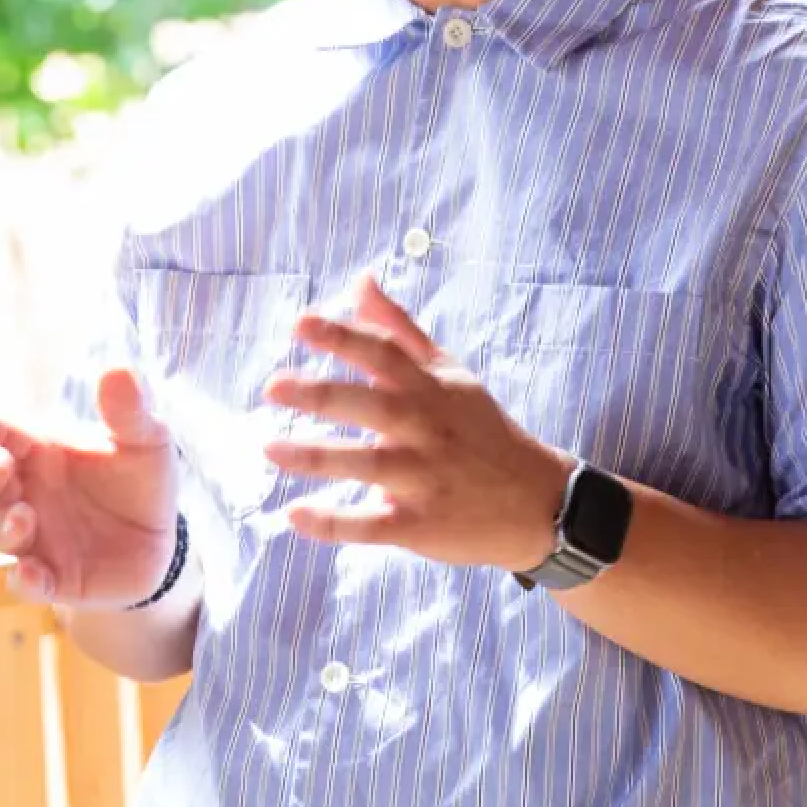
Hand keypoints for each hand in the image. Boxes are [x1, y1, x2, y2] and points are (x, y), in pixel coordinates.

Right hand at [0, 369, 182, 606]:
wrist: (161, 543)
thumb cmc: (141, 480)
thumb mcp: (146, 441)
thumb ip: (129, 412)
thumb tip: (118, 369)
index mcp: (41, 453)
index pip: (3, 435)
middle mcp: (27, 493)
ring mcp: (35, 538)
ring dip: (4, 527)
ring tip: (22, 518)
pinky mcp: (52, 578)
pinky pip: (27, 582)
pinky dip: (25, 580)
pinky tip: (30, 574)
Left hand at [262, 275, 573, 571]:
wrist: (536, 501)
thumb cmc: (480, 431)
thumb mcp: (449, 373)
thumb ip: (399, 329)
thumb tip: (359, 280)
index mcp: (430, 389)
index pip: (384, 354)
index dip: (344, 336)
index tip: (301, 323)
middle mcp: (426, 430)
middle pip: (372, 406)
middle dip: (323, 395)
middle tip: (274, 385)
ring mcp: (423, 479)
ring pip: (366, 465)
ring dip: (317, 457)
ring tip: (269, 449)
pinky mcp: (419, 525)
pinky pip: (371, 525)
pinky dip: (334, 523)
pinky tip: (295, 515)